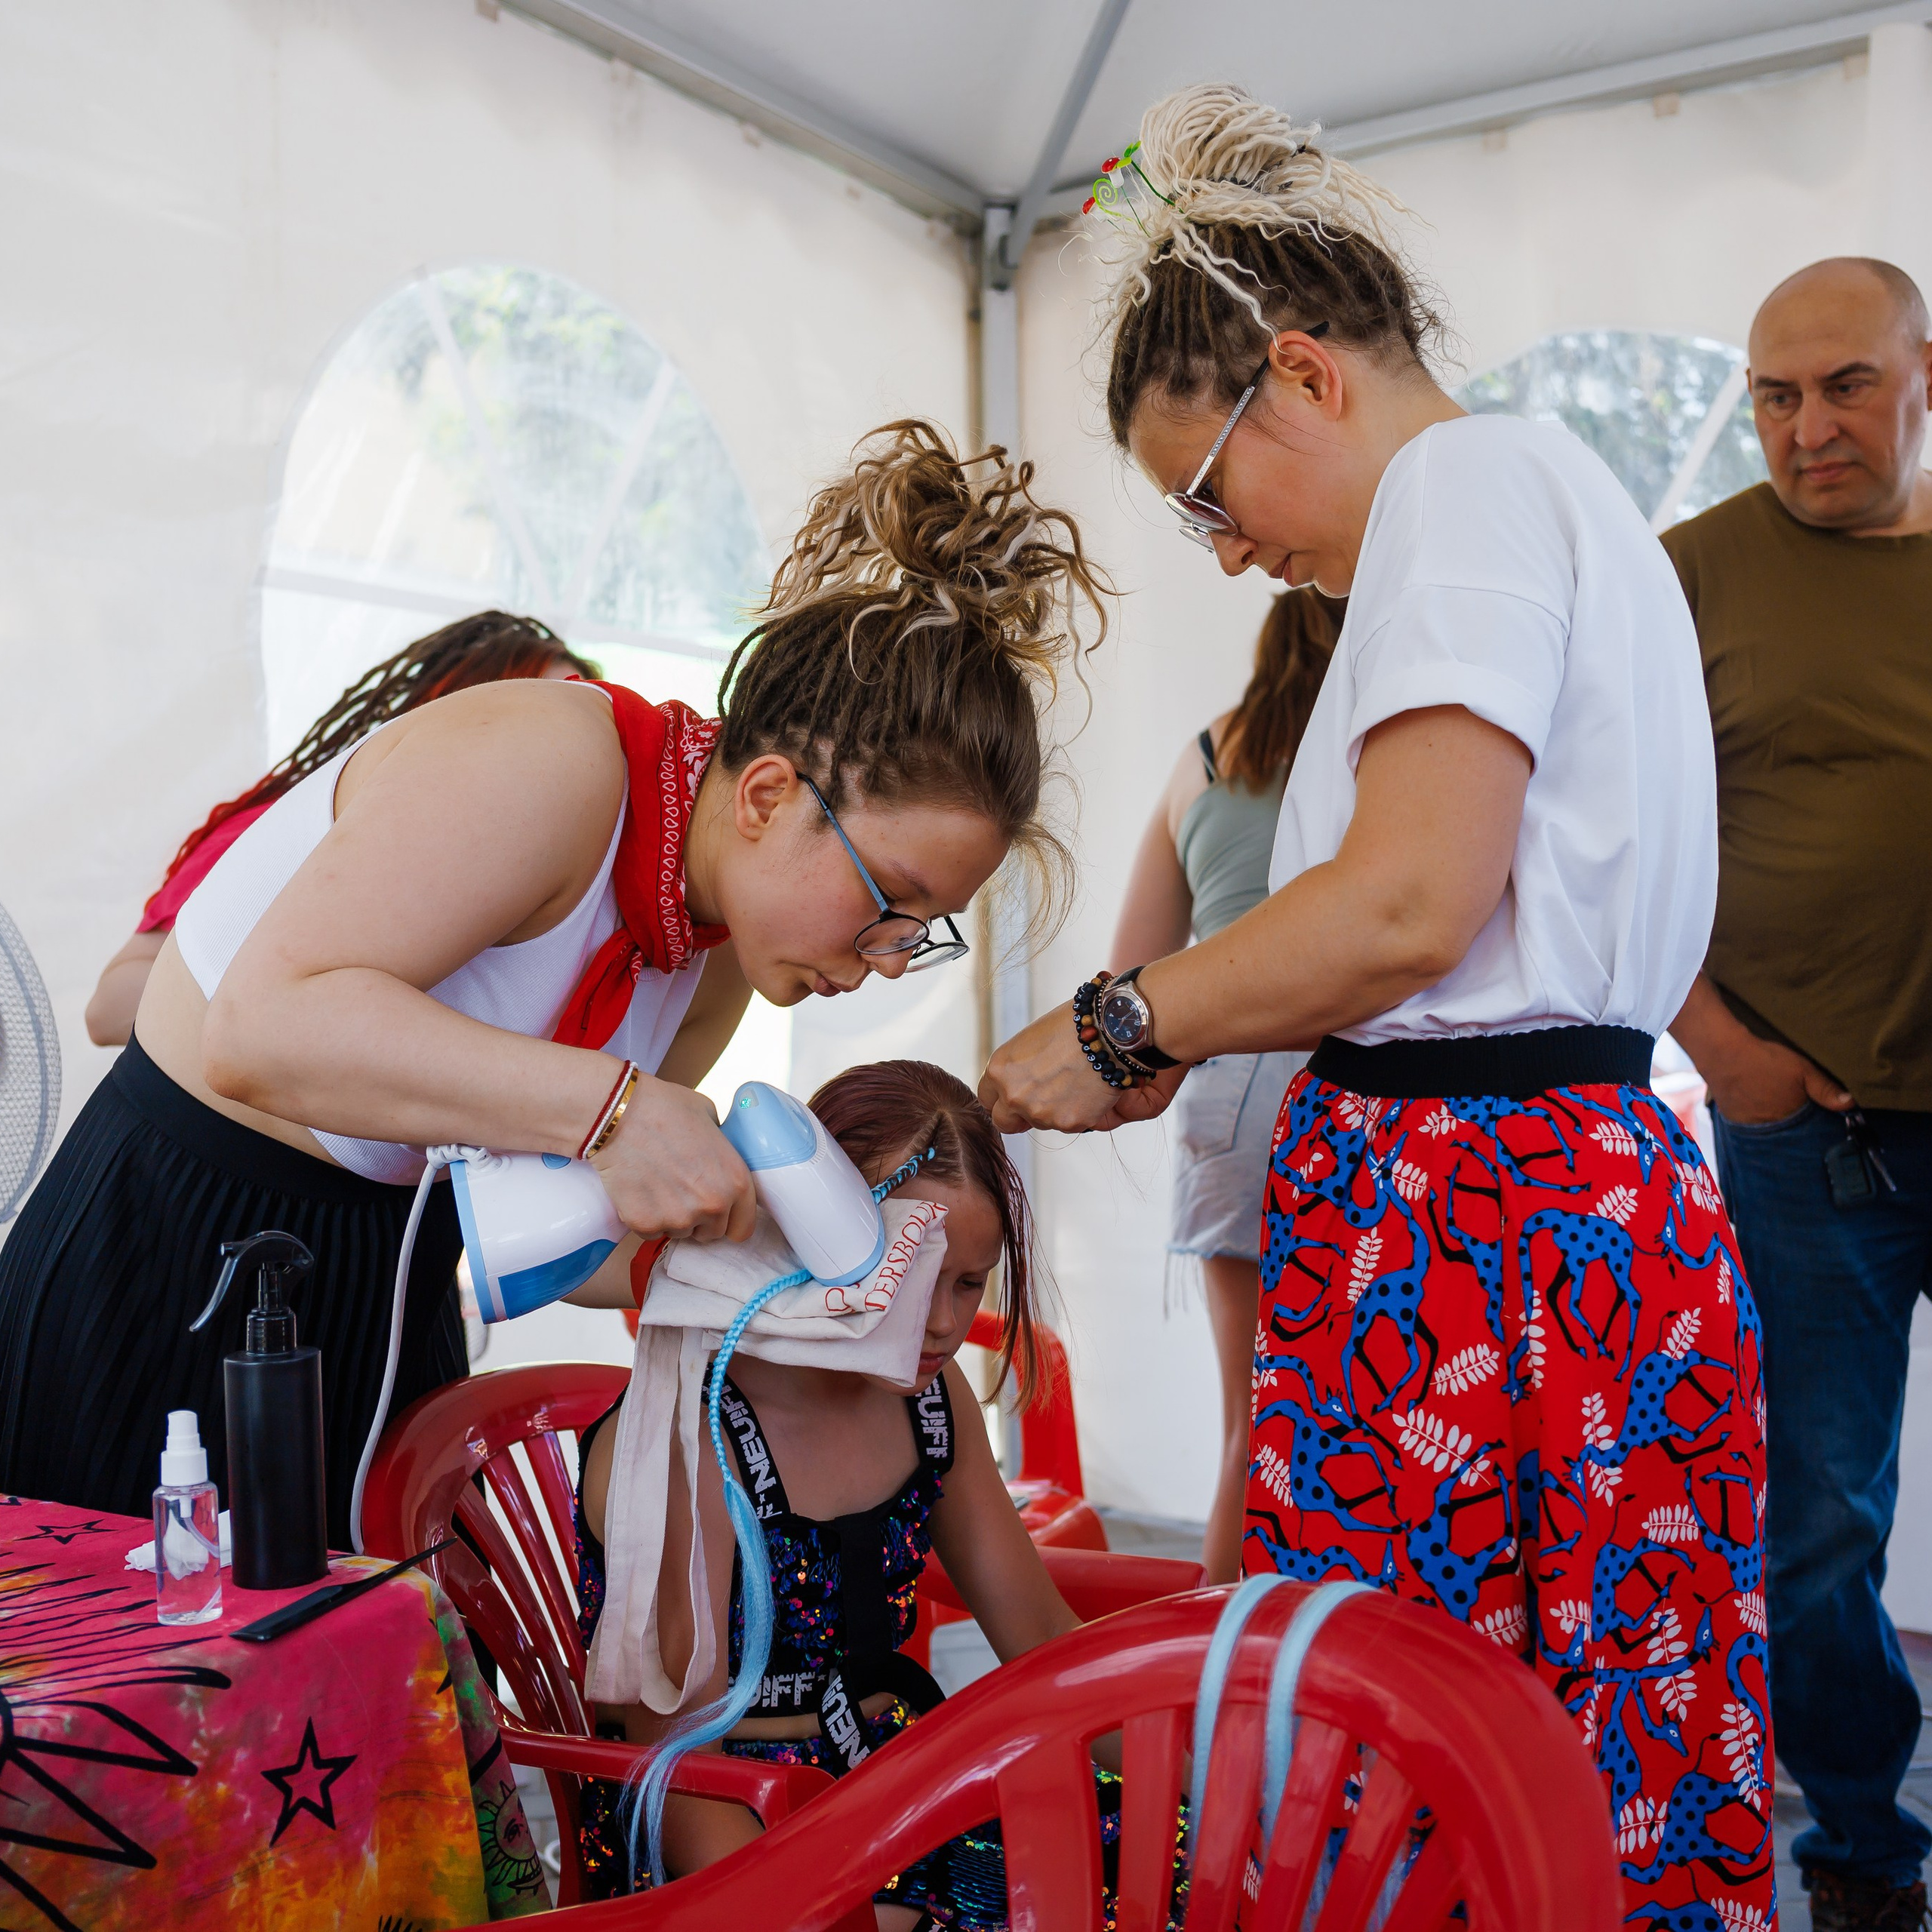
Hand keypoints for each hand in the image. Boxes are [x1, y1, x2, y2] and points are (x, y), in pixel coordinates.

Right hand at [590, 1076, 757, 1242]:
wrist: (618, 1114)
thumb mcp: (711, 1118)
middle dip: (699, 1218)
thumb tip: (720, 1161)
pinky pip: (651, 1232)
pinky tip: (641, 1189)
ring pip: (680, 1232)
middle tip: (681, 1191)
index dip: (730, 1219)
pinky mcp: (645, 1224)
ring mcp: (678, 1218)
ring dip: (672, 1217)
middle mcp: (712, 1205)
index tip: (718, 1213)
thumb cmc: (665, 1108)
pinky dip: (646, 1217)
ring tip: (658, 1184)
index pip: (743, 1227)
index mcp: (736, 1181)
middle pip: (711, 1233)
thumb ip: (722, 1149)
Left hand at [980, 1008, 1187, 1134]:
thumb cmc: (1072, 1026)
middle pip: (1004, 1122)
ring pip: (1039, 1123)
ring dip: (1050, 1111)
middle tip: (1038, 1100)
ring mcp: (1041, 1113)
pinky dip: (1076, 1112)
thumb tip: (1019, 1080)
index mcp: (999, 1070)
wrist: (1109, 1031)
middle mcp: (1014, 1095)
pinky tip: (1086, 1089)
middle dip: (1017, 1115)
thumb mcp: (1030, 1041)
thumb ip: (1017, 1068)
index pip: (986, 1098)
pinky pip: (1067, 1124)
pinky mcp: (1068, 1124)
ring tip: (1072, 1083)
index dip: (1000, 1097)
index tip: (1010, 1097)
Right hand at [1702, 1031, 1851, 1125]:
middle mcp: (1769, 1128)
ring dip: (1775, 1120)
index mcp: (1790, 1119)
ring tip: (1775, 1103)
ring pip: (1769, 1128)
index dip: (1815, 1122)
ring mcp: (1749, 1125)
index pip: (1809, 1131)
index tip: (1819, 1115)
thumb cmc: (1764, 1060)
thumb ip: (1825, 1088)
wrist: (1722, 1053)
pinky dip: (1757, 1115)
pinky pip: (1751, 1123)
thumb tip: (1851, 1104)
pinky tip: (1758, 1101)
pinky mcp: (1732, 1118)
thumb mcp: (1801, 1069)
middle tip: (1795, 1106)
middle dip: (1795, 1123)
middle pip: (1789, 1131)